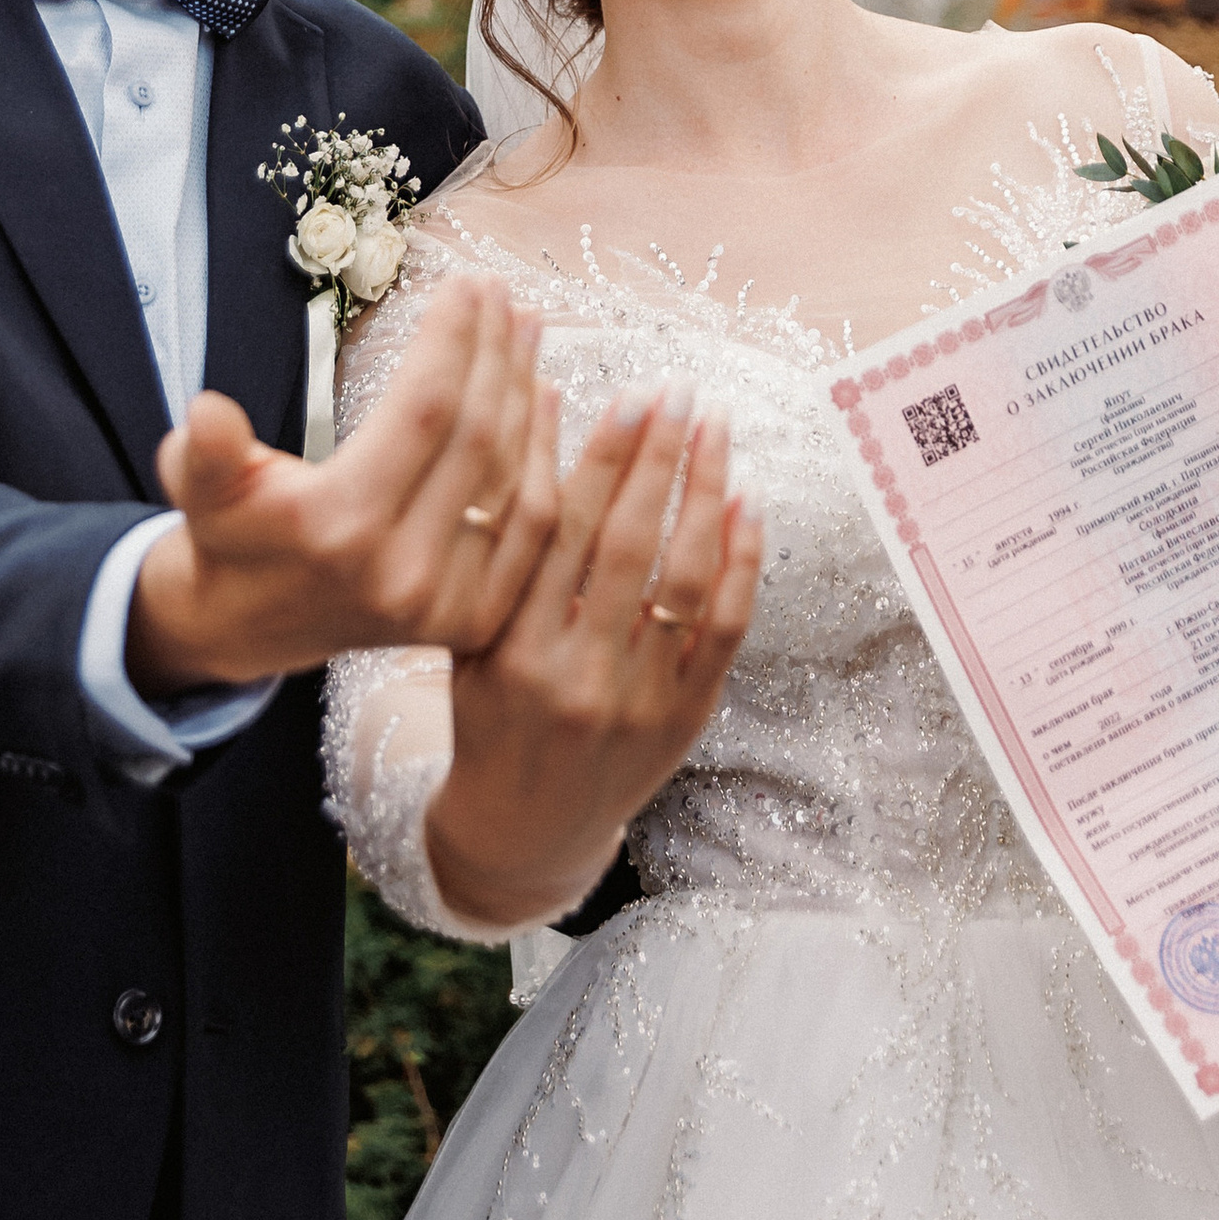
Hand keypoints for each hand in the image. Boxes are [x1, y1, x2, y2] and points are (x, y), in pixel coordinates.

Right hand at [128, 272, 550, 691]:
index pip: (422, 410)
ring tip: (525, 325)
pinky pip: (529, 524)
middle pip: (476, 437)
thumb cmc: (228, 531)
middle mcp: (403, 572)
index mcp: (339, 527)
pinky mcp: (474, 619)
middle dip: (494, 351)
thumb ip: (204, 450)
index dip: (451, 338)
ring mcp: (447, 603)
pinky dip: (543, 455)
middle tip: (498, 291)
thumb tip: (206, 413)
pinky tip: (541, 395)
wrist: (248, 625)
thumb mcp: (199, 486)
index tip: (463, 281)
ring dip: (524, 390)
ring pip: (513, 476)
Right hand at [424, 384, 764, 932]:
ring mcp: (639, 701)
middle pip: (629, 544)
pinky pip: (726, 628)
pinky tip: (747, 500)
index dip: (600, 458)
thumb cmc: (490, 711)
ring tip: (714, 427)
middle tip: (678, 391)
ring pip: (684, 579)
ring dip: (705, 491)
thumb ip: (503, 547)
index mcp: (511, 650)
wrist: (524, 829)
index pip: (565, 532)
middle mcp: (576, 676)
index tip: (627, 396)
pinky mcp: (685, 718)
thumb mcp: (471, 637)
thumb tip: (541, 416)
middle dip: (658, 458)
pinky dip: (742, 560)